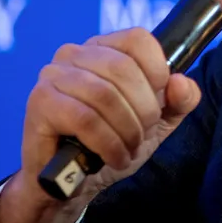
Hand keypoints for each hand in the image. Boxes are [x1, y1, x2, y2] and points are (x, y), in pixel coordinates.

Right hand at [0, 28, 201, 222]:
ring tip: (128, 149)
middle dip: (144, 110)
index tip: (158, 104)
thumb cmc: (112, 143)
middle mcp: (74, 53)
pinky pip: (84, 119)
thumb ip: (180, 101)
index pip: (138, 39)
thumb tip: (182, 82)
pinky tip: (113, 157)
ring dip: (127, 130)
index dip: (157, 72)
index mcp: (103, 48)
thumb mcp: (157, 122)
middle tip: (142, 136)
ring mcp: (53, 75)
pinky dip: (108, 143)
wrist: (70, 183)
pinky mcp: (39, 102)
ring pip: (105, 95)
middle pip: (124, 68)